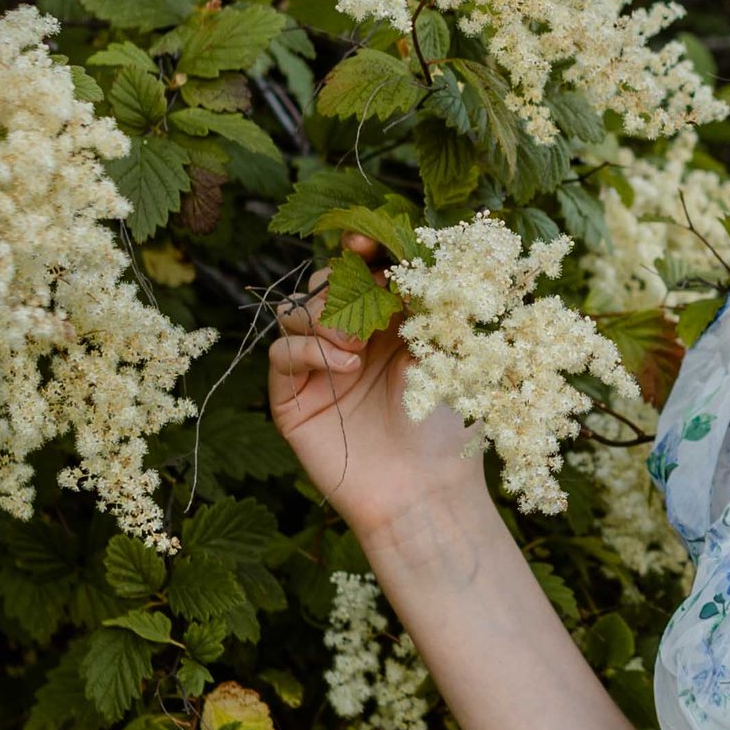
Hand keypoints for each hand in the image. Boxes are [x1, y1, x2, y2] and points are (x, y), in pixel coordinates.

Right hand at [268, 238, 486, 550]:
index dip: (359, 252)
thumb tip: (415, 256)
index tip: (365, 238)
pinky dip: (310, 350)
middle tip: (368, 295)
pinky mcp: (292, 401)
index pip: (360, 274)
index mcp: (387, 326)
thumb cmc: (446, 428)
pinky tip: (346, 366)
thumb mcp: (446, 354)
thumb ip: (425, 306)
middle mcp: (348, 343)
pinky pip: (282, 355)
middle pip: (321, 287)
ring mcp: (317, 371)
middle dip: (340, 282)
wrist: (425, 490)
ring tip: (359, 342)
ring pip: (295, 314)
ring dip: (325, 316)